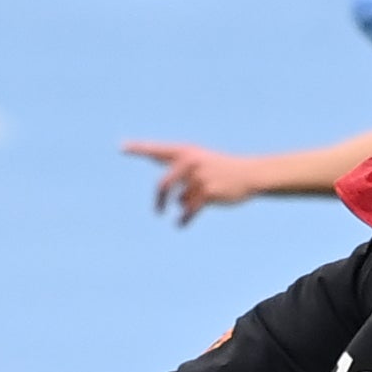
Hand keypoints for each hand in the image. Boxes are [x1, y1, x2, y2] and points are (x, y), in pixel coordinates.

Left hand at [124, 141, 274, 224]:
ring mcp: (199, 177)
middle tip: (157, 211)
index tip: (122, 147)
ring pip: (180, 199)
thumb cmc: (222, 169)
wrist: (250, 174)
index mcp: (186, 152)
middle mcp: (190, 162)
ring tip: (181, 214)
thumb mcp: (201, 165)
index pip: (157, 150)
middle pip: (163, 185)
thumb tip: (170, 199)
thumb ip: (181, 176)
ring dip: (182, 206)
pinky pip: (189, 210)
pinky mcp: (208, 192)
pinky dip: (184, 219)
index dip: (139, 148)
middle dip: (159, 200)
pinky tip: (180, 224)